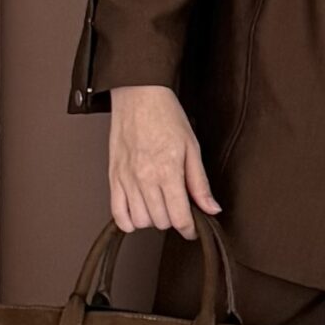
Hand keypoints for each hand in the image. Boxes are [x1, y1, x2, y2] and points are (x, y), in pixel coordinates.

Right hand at [107, 85, 221, 236]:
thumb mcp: (191, 147)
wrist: (139, 95)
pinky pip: (117, 213)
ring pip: (141, 220)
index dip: (189, 228)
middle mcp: (145, 178)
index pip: (179, 217)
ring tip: (160, 205)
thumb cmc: (165, 115)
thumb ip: (200, 183)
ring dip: (153, 219)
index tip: (192, 228)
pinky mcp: (113, 177)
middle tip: (178, 207)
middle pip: (161, 221)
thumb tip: (211, 208)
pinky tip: (139, 214)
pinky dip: (128, 221)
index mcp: (167, 171)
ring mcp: (127, 179)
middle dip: (173, 219)